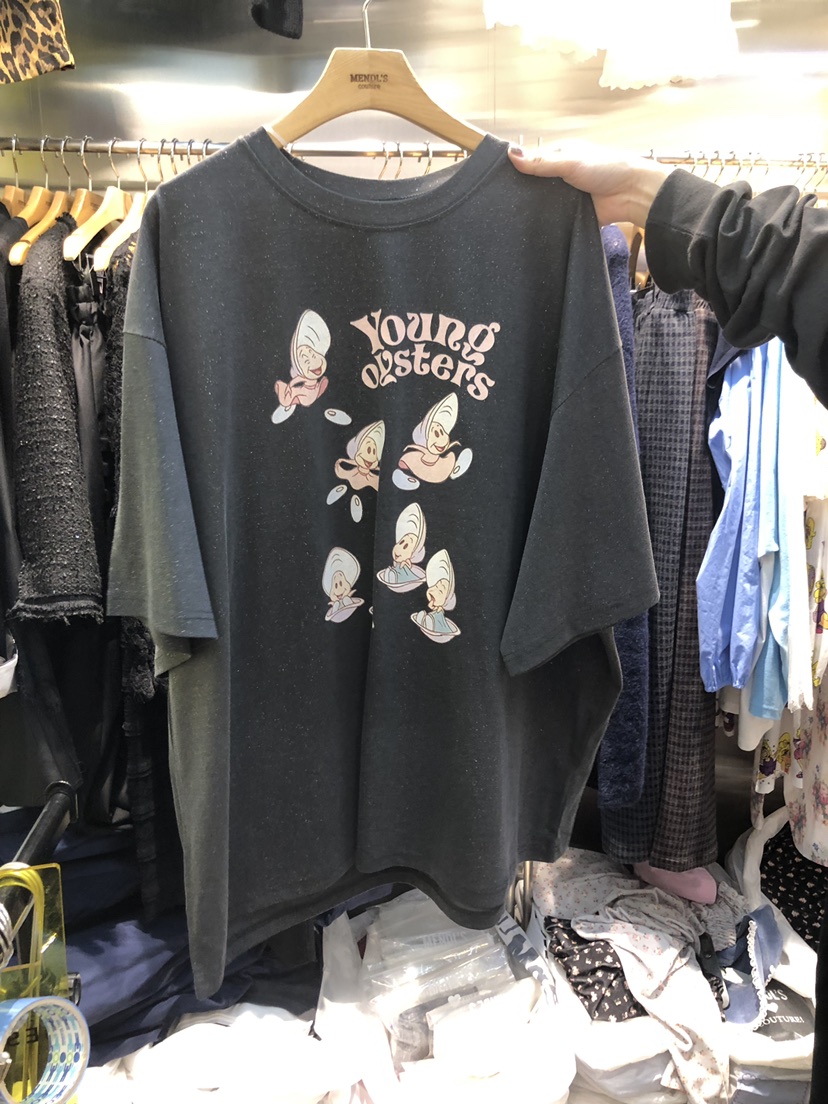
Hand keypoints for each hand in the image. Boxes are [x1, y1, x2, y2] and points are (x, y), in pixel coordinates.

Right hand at [508, 143, 672, 227]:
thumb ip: (540, 162)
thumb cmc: (606, 169)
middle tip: (498, 203)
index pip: (531, 162)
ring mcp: (565, 197)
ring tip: (508, 217)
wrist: (631, 194)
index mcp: (559, 158)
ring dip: (533, 209)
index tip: (495, 179)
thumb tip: (510, 153)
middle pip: (534, 185)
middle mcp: (560, 177)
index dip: (515, 169)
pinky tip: (529, 228)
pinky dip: (545, 223)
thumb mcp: (569, 162)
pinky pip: (554, 220)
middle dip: (522, 192)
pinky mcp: (571, 217)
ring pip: (542, 204)